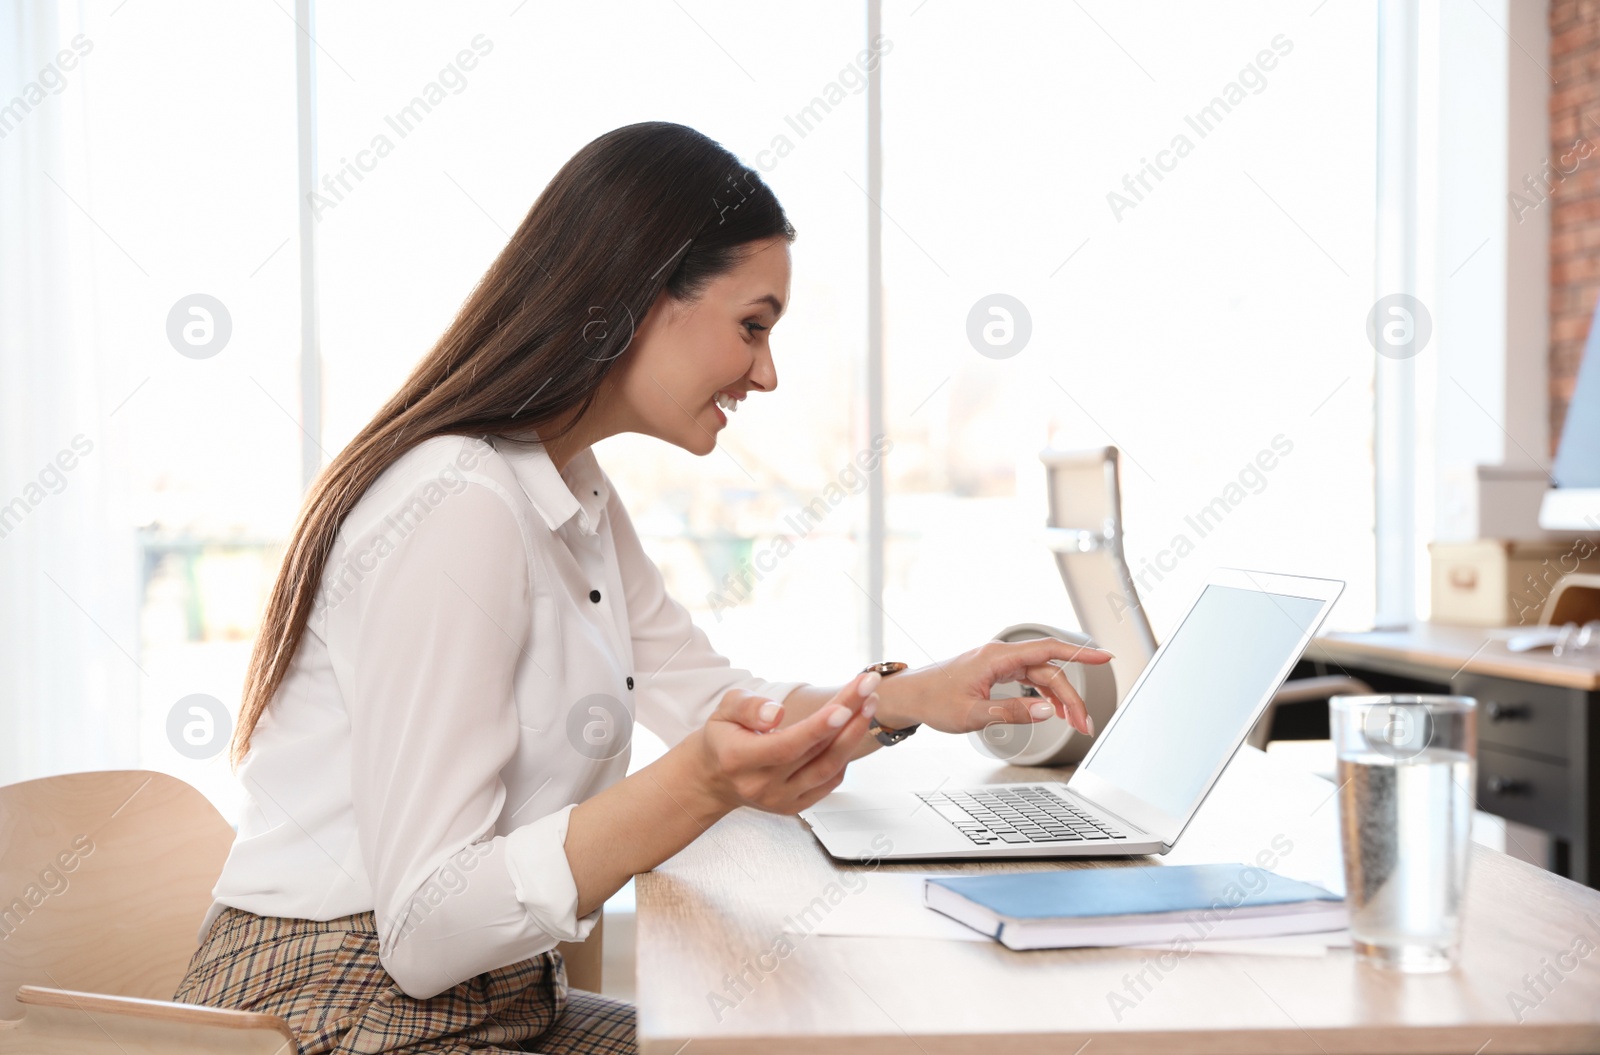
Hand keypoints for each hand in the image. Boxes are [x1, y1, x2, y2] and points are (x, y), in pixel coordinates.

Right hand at [688, 673, 879, 813]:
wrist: (715, 779)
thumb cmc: (722, 738)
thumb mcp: (724, 711)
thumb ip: (748, 707)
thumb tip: (777, 713)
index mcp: (739, 760)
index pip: (786, 746)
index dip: (818, 728)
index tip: (845, 707)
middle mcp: (762, 785)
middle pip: (815, 752)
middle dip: (848, 718)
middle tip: (868, 687)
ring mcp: (781, 799)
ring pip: (828, 769)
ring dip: (853, 735)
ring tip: (869, 703)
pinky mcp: (795, 806)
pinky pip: (829, 781)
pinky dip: (844, 754)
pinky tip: (852, 728)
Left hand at [879, 638, 1113, 736]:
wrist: (910, 696)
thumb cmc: (933, 701)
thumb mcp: (973, 714)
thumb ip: (1012, 712)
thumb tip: (1047, 712)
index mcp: (997, 657)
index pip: (1048, 650)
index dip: (1080, 654)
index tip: (1105, 657)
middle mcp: (1001, 655)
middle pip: (1049, 671)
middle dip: (1071, 698)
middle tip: (1085, 725)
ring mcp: (998, 663)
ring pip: (1041, 677)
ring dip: (1060, 699)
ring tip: (1074, 723)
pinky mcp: (995, 672)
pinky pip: (1029, 679)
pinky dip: (1044, 696)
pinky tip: (1053, 711)